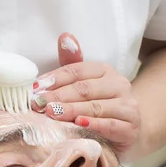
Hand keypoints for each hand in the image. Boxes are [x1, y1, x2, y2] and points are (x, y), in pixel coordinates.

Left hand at [32, 33, 140, 157]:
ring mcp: (127, 106)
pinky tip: (78, 124)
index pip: (76, 71)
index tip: (34, 89)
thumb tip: (64, 37)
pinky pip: (110, 125)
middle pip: (84, 89)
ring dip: (71, 110)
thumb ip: (71, 64)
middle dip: (58, 96)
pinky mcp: (131, 127)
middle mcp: (119, 84)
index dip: (54, 79)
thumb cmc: (98, 105)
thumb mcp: (83, 84)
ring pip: (95, 106)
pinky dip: (93, 124)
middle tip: (39, 104)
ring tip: (52, 114)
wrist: (127, 130)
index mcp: (105, 70)